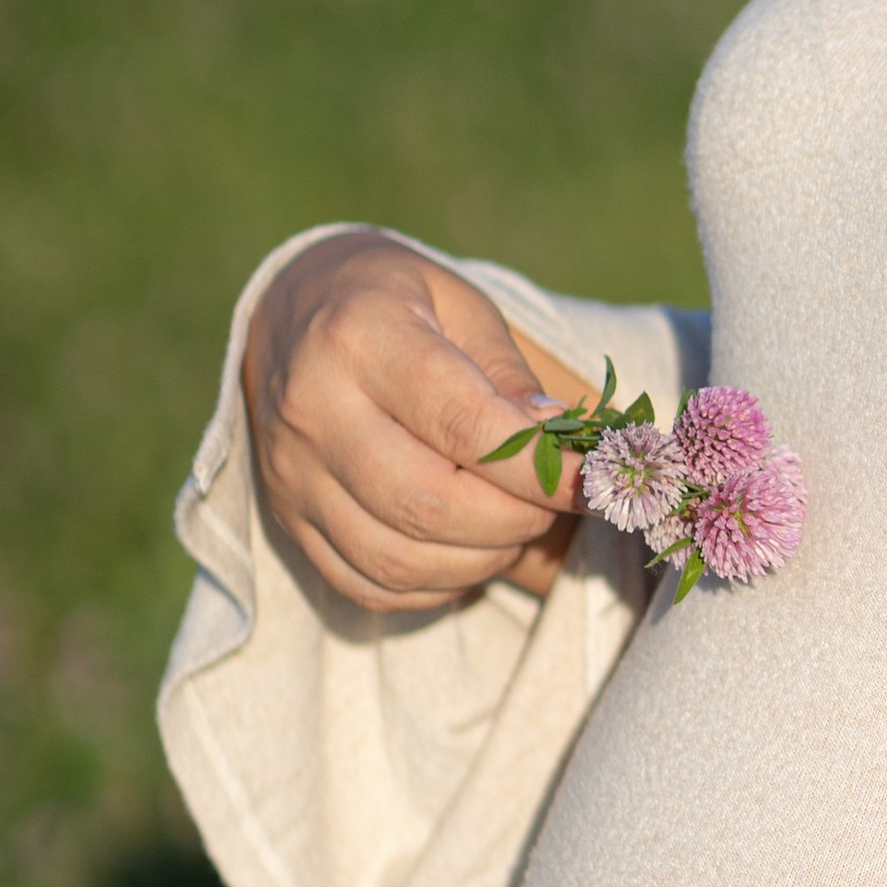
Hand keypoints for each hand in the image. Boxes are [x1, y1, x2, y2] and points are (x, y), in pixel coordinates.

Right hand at [243, 228, 588, 614]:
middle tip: (554, 503)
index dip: (541, 467)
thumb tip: (563, 449)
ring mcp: (291, 475)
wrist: (291, 312)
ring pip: (397, 559)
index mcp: (360, 338)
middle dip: (515, 520)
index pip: (463, 425)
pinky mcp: (287, 520)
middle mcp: (312, 412)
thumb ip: (510, 378)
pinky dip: (434, 585)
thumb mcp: (462, 305)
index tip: (598, 480)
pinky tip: (467, 551)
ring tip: (515, 526)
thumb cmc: (397, 301)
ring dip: (481, 560)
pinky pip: (366, 584)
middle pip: (428, 505)